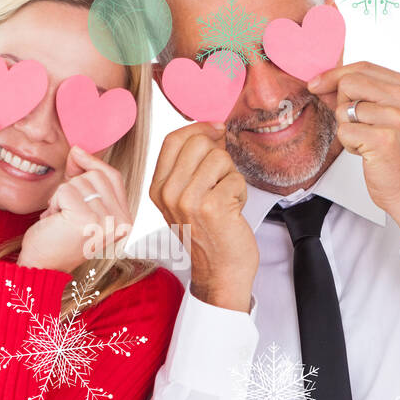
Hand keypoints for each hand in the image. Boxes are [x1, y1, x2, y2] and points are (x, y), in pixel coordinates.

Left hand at [18, 146, 132, 273]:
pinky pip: (66, 190)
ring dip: (62, 196)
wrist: (43, 267)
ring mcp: (106, 221)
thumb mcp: (79, 205)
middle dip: (73, 185)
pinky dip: (55, 202)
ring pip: (80, 182)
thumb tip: (78, 150)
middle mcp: (121, 222)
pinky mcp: (86, 219)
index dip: (92, 162)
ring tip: (60, 219)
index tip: (75, 156)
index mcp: (125, 220)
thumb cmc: (58, 238)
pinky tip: (55, 221)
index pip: (114, 176)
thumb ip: (84, 177)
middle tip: (65, 210)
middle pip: (97, 175)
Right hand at [149, 122, 256, 312]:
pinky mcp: (212, 207)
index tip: (217, 132)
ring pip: (220, 158)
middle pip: (198, 143)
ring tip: (226, 198)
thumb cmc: (209, 234)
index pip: (173, 140)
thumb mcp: (187, 199)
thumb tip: (212, 129)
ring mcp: (188, 200)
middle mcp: (168, 194)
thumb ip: (192, 165)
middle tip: (221, 180)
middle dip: (219, 155)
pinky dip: (241, 192)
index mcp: (158, 188)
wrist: (220, 271)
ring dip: (231, 176)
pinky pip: (235, 178)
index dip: (199, 128)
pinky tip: (232, 211)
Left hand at [307, 62, 399, 241]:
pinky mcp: (384, 139)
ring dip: (347, 129)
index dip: (334, 75)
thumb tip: (320, 82)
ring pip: (343, 109)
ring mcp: (397, 118)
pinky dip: (349, 144)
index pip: (363, 67)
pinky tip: (366, 152)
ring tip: (367, 142)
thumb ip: (359, 95)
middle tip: (358, 126)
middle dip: (341, 105)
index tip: (315, 84)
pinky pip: (344, 131)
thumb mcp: (387, 116)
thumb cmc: (398, 155)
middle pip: (349, 83)